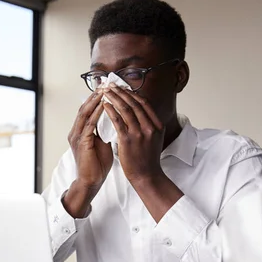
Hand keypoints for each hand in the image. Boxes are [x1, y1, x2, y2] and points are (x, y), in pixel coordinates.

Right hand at [63, 90, 113, 217]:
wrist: (91, 181)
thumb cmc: (97, 165)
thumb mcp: (102, 144)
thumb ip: (105, 132)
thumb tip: (116, 121)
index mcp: (80, 131)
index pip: (87, 110)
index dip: (96, 98)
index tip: (107, 88)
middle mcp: (75, 131)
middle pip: (84, 107)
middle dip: (95, 95)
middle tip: (105, 83)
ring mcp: (77, 136)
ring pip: (85, 112)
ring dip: (96, 100)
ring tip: (105, 89)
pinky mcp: (81, 142)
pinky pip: (90, 123)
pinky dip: (97, 113)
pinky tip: (105, 105)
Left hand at [101, 85, 184, 222]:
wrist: (146, 176)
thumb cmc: (147, 159)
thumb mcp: (154, 139)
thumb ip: (149, 125)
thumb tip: (141, 112)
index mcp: (157, 125)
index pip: (144, 103)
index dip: (132, 94)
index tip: (123, 88)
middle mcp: (150, 126)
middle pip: (134, 103)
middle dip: (121, 92)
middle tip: (111, 85)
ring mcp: (139, 133)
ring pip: (125, 109)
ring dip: (114, 98)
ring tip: (106, 92)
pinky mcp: (128, 140)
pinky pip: (117, 120)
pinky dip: (110, 110)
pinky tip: (104, 105)